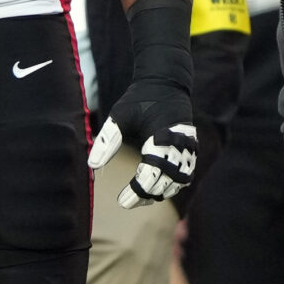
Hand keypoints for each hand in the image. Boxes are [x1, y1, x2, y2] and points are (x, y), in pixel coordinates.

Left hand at [86, 0, 201, 209]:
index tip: (122, 201)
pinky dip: (173, 184)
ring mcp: (188, 147)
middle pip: (166, 182)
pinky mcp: (191, 148)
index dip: (137, 191)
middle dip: (146, 195)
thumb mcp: (119, 115)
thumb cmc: (140, 98)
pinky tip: (155, 188)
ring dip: (161, 192)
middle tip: (126, 201)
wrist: (166, 82)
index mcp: (161, 136)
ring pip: (179, 182)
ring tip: (139, 197)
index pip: (151, 174)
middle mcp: (179, 144)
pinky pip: (186, 174)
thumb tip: (92, 165)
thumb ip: (107, 140)